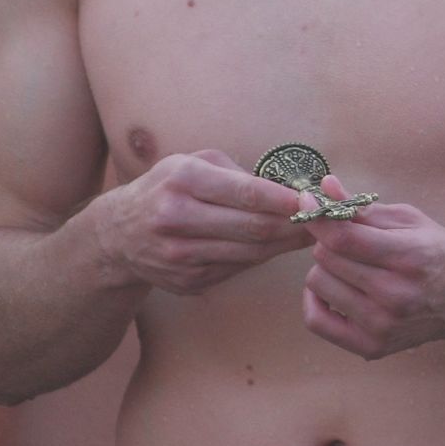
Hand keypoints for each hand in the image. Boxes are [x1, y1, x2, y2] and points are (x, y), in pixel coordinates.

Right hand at [86, 150, 306, 295]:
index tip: (317, 200)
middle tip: (327, 220)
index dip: (288, 200)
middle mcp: (177, 219)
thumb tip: (293, 189)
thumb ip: (240, 173)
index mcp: (183, 181)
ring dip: (287, 245)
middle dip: (298, 225)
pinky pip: (239, 268)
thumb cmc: (169, 188)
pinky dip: (262, 257)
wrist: (118, 233)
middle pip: (255, 228)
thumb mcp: (195, 163)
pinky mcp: (187, 281)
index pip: (248, 193)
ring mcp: (180, 256)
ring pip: (252, 253)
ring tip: (312, 233)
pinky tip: (277, 246)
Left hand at [298, 192, 444, 359]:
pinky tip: (333, 291)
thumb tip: (325, 189)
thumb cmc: (439, 255)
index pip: (344, 238)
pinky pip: (316, 320)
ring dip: (327, 269)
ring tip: (350, 268)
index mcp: (409, 256)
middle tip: (349, 242)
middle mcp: (395, 294)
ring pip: (317, 283)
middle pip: (326, 258)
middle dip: (331, 242)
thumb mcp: (411, 221)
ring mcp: (381, 324)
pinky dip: (315, 300)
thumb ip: (365, 208)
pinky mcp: (371, 346)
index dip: (319, 218)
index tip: (308, 203)